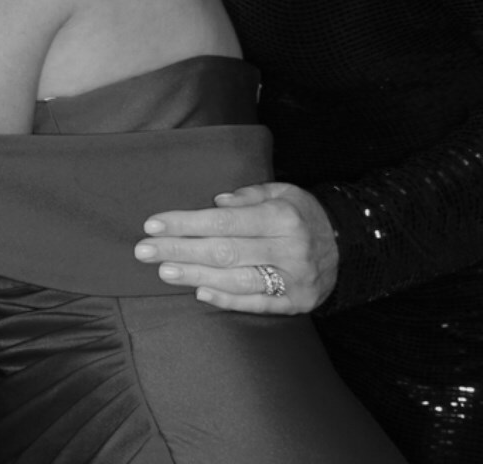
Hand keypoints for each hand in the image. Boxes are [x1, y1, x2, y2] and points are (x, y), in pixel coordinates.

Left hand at [134, 182, 338, 313]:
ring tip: (163, 270)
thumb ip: (249, 195)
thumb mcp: (282, 192)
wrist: (351, 245)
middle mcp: (289, 250)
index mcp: (282, 218)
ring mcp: (294, 280)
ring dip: (195, 275)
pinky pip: (256, 303)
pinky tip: (198, 292)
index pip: (223, 222)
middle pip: (223, 251)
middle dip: (179, 250)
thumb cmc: (302, 214)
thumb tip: (216, 203)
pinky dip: (226, 299)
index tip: (153, 225)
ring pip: (236, 279)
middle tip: (143, 250)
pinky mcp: (297, 303)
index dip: (185, 224)